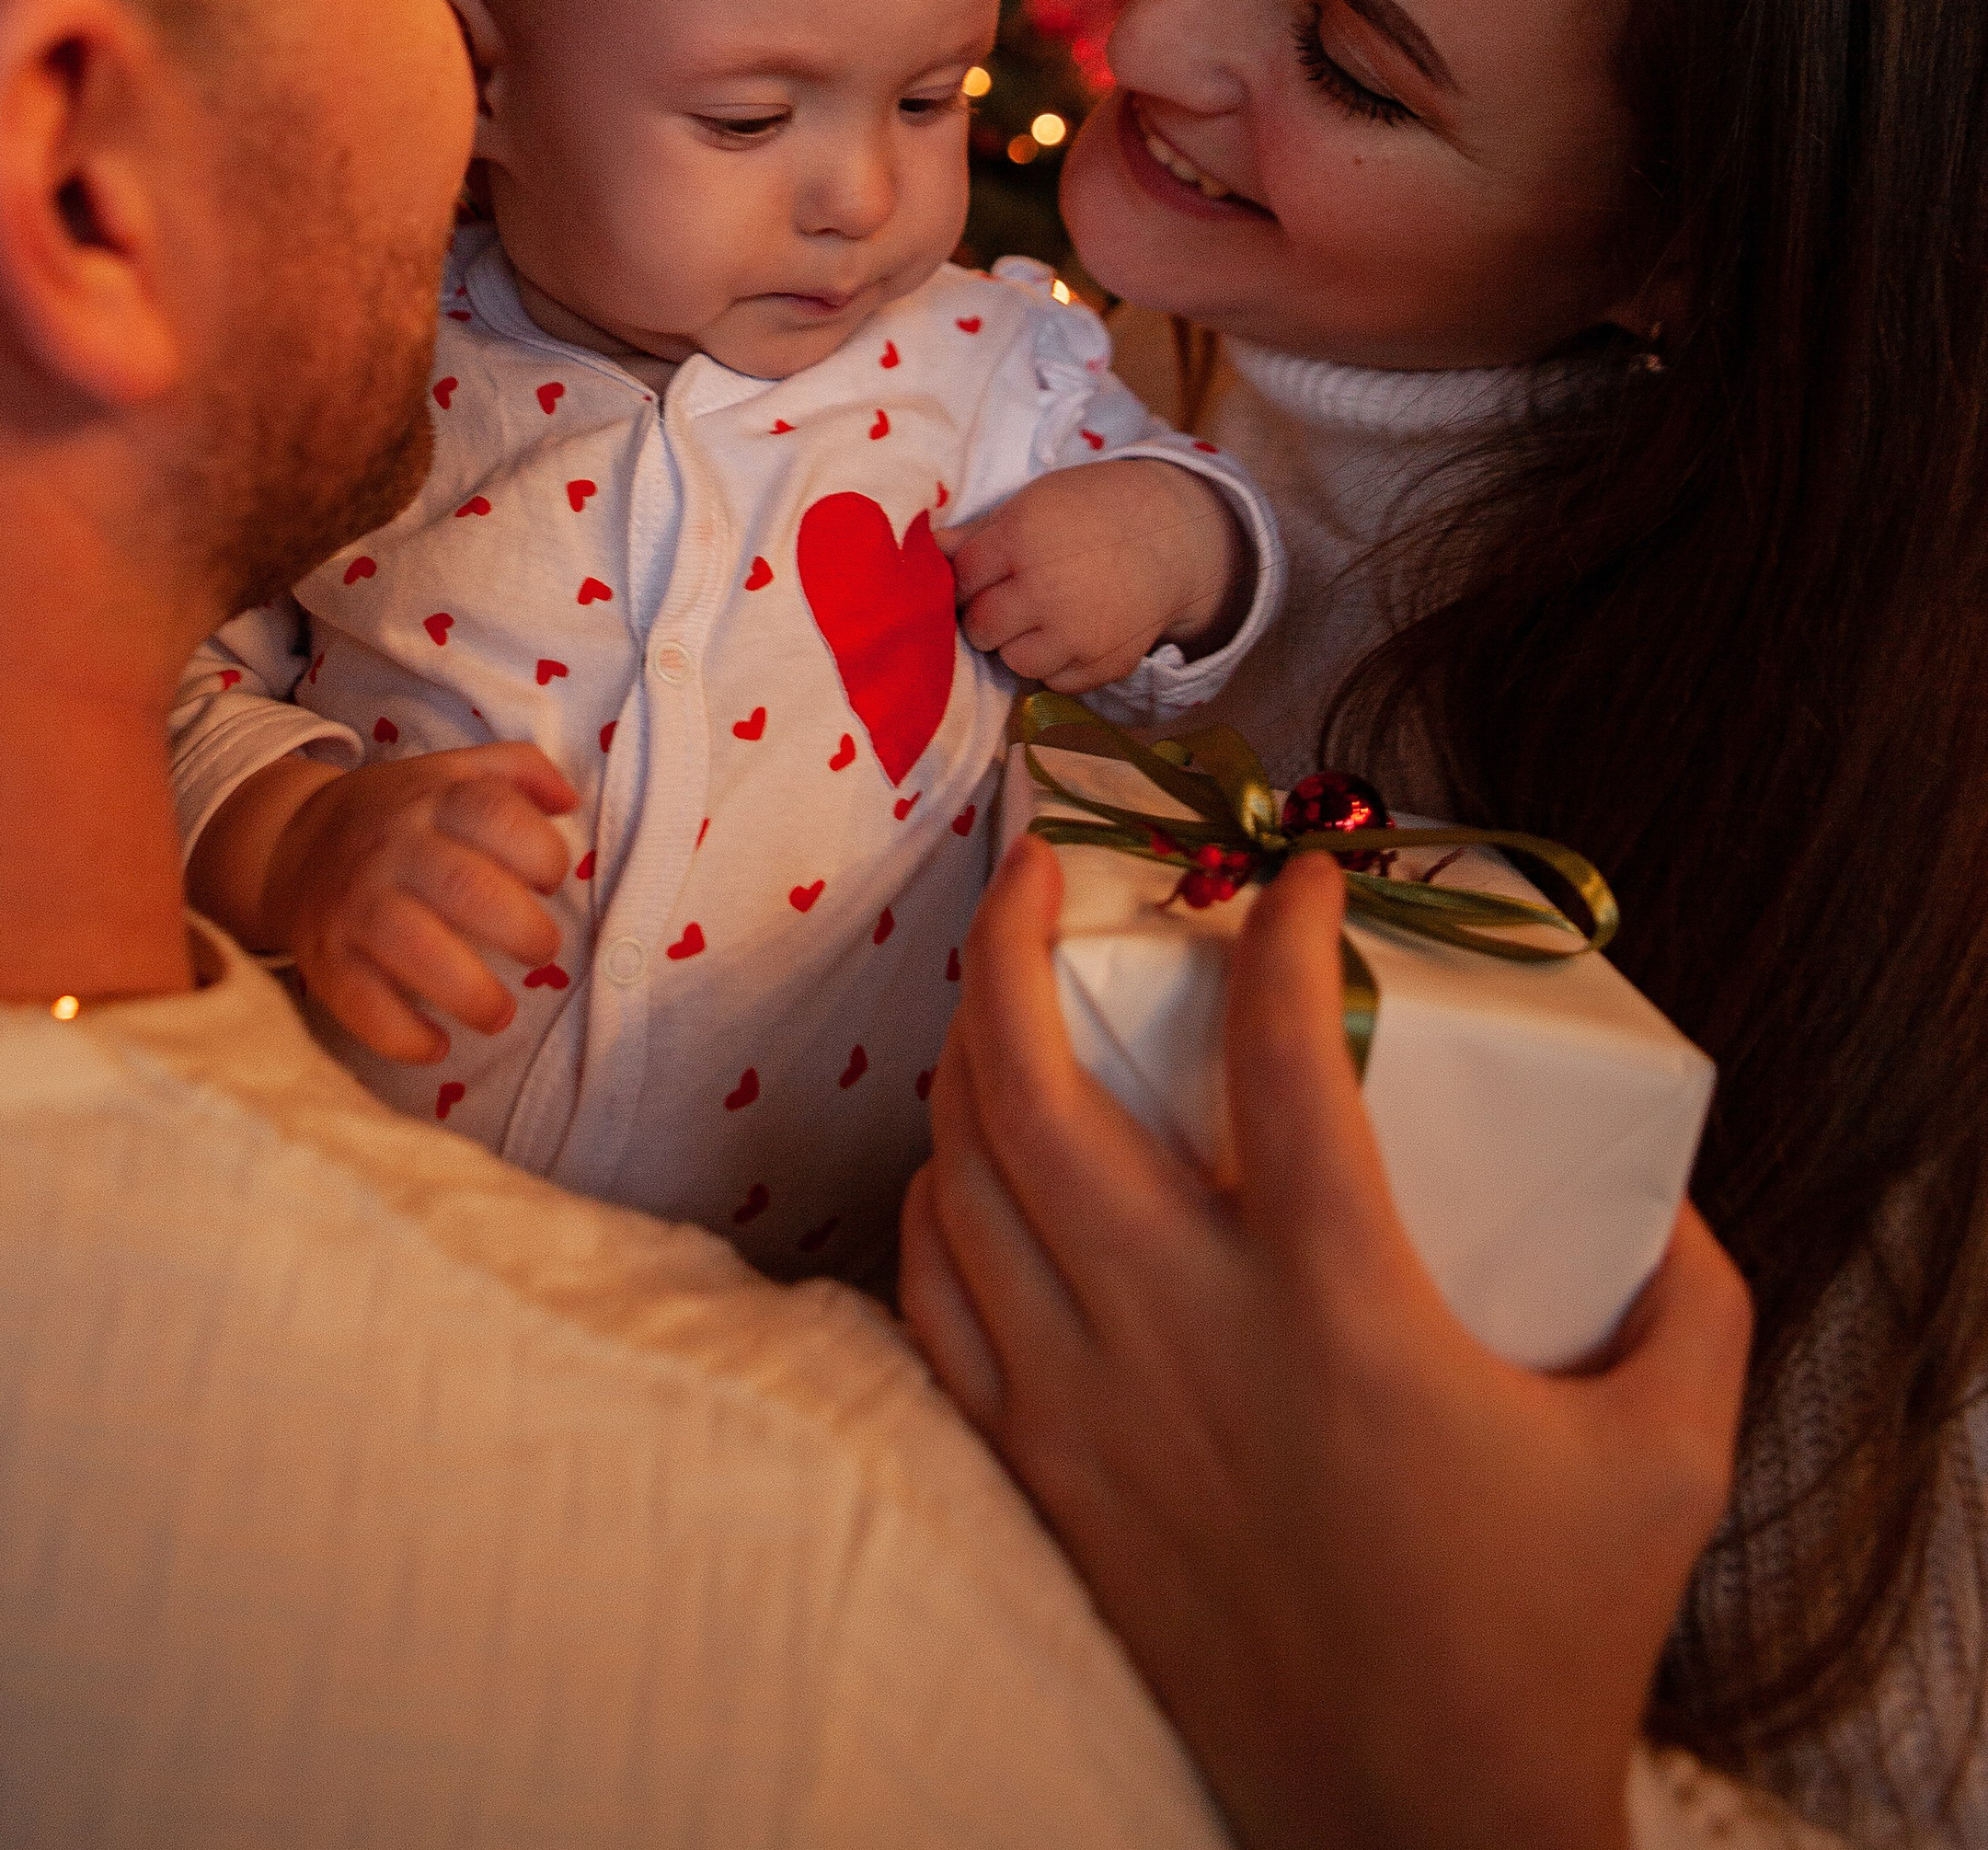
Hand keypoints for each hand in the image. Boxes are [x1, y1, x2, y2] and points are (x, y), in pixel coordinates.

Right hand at [207, 742, 579, 1065]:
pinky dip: (405, 1035)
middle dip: (523, 931)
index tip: (550, 882)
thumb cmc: (399, 815)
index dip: (541, 853)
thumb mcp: (453, 772)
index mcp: (432, 799)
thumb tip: (569, 800)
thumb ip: (519, 771)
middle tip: (540, 950)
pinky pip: (363, 1005)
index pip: (496, 815)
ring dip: (473, 993)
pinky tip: (438, 1044)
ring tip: (500, 1013)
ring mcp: (355, 904)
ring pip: (416, 948)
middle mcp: (392, 847)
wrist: (292, 841)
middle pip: (466, 888)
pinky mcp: (324, 958)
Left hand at [900, 840, 1749, 1849]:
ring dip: (966, 1060)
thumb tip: (1657, 1185)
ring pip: (964, 1179)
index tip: (1302, 881)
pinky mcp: (1044, 1481)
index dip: (1283, 927)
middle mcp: (1183, 1335)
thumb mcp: (1670, 1454)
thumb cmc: (1545, 1639)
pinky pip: (935, 1303)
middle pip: (1032, 1087)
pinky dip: (934, 1207)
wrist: (1420, 1832)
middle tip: (1040, 870)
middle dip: (1011, 943)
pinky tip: (962, 1168)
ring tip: (1000, 995)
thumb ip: (1689, 1296)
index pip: (1280, 1048)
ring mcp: (1090, 1409)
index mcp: (1338, 1305)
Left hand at [944, 459, 1243, 692]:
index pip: (963, 578)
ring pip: (1013, 661)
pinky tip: (1071, 630)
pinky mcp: (1104, 665)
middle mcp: (1047, 590)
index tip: (982, 573)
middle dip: (987, 614)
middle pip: (981, 626)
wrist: (1174, 537)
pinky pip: (1054, 681)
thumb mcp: (1035, 502)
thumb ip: (981, 533)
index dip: (967, 577)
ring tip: (1041, 615)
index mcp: (1023, 539)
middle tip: (1009, 597)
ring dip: (1018, 643)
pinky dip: (1055, 662)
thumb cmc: (1094, 510)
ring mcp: (1078, 634)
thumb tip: (929, 551)